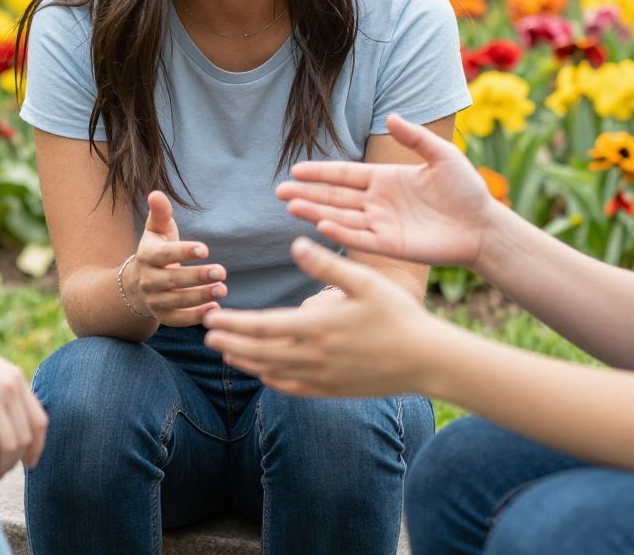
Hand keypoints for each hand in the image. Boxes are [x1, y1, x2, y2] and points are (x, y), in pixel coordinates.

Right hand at [127, 191, 225, 325]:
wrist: (136, 285)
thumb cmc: (155, 250)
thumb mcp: (156, 231)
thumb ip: (160, 213)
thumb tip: (156, 193)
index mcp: (147, 255)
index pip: (165, 254)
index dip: (184, 252)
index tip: (205, 249)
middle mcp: (148, 280)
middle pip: (172, 280)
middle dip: (197, 277)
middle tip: (222, 271)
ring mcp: (154, 300)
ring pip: (177, 301)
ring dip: (201, 296)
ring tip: (223, 289)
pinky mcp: (162, 317)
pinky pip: (179, 319)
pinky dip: (195, 317)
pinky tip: (215, 308)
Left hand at [203, 237, 444, 397]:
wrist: (427, 360)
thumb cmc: (398, 315)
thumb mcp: (365, 281)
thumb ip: (327, 264)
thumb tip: (296, 243)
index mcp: (317, 327)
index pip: (262, 326)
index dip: (233, 323)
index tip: (211, 318)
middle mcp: (314, 356)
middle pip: (259, 352)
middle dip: (230, 343)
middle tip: (206, 335)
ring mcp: (323, 377)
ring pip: (273, 372)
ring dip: (246, 362)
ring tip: (226, 353)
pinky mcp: (334, 390)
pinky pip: (295, 388)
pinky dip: (273, 380)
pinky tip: (265, 374)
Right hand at [275, 113, 497, 268]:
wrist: (484, 226)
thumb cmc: (466, 190)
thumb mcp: (442, 156)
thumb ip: (416, 138)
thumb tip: (391, 115)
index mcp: (386, 179)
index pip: (345, 175)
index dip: (321, 172)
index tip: (296, 169)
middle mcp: (378, 202)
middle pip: (335, 196)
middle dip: (307, 193)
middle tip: (279, 190)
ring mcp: (383, 225)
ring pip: (341, 217)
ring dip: (316, 212)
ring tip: (291, 206)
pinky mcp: (392, 246)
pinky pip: (360, 239)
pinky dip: (341, 233)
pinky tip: (321, 225)